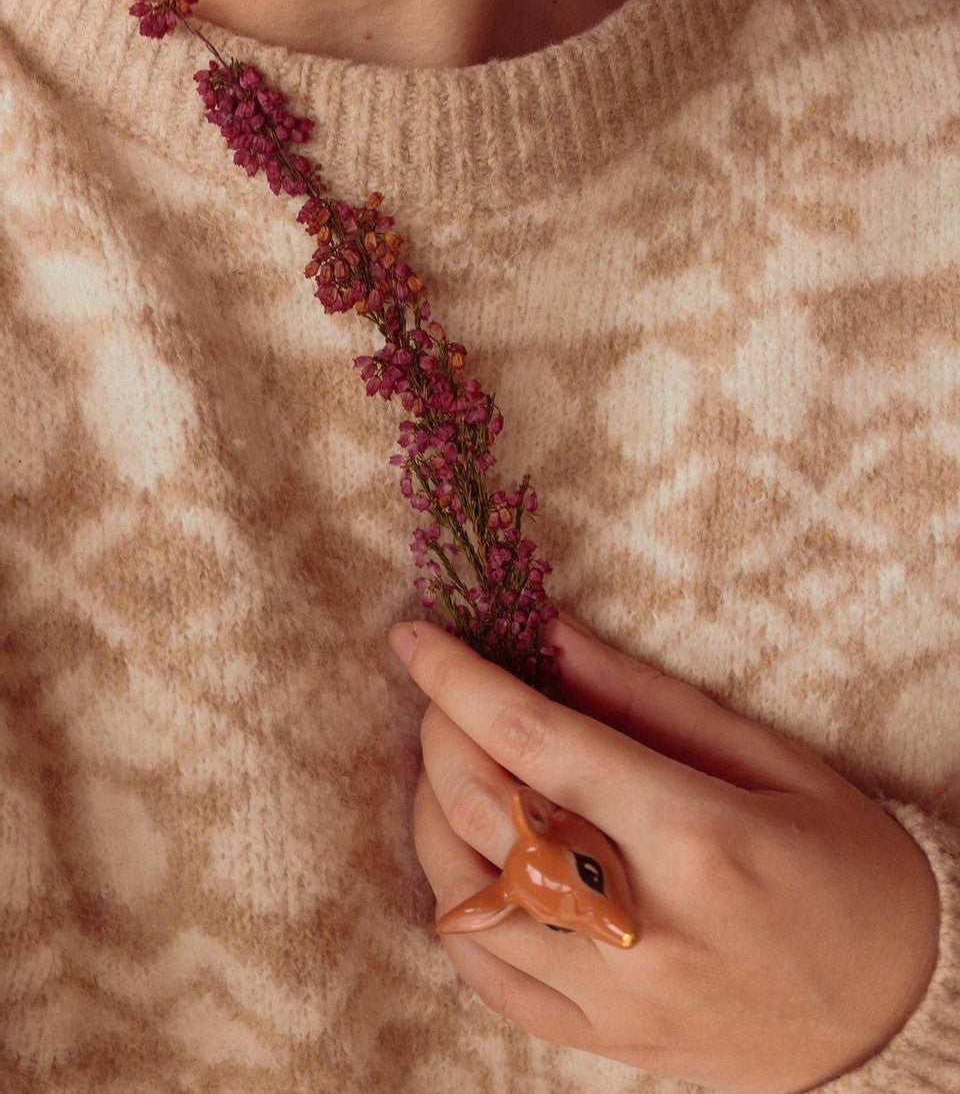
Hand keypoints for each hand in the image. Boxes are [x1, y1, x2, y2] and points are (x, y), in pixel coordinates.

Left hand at [388, 614, 940, 1093]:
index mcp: (689, 833)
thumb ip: (646, 697)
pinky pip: (487, 976)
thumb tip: (550, 635)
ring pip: (462, 895)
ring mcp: (612, 996)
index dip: (459, 678)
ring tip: (450, 764)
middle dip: (440, 732)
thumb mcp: (769, 759)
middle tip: (442, 694)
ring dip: (433, 812)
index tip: (415, 637)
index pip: (534, 738)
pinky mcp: (602, 1039)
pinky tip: (465, 856)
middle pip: (485, 810)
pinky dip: (454, 901)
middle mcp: (638, 922)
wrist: (898, 1008)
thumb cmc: (847, 866)